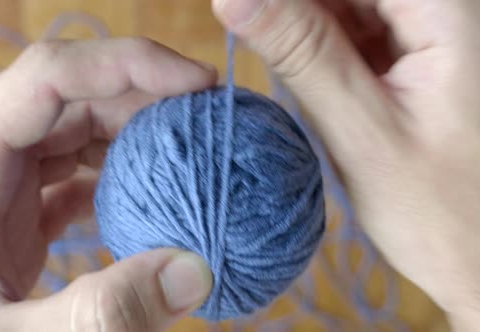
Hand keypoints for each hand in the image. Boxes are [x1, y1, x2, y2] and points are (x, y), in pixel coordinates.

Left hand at [0, 38, 214, 330]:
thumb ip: (97, 313)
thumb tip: (193, 271)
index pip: (46, 79)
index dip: (125, 65)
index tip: (196, 82)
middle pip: (71, 99)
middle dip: (144, 97)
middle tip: (207, 119)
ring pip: (74, 130)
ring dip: (133, 134)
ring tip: (188, 150)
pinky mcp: (13, 211)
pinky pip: (71, 172)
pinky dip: (116, 173)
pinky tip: (150, 190)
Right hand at [213, 0, 479, 329]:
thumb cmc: (441, 212)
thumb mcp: (361, 131)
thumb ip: (300, 54)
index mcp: (449, 12)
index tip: (233, 9)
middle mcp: (448, 11)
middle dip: (293, 12)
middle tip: (248, 36)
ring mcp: (432, 31)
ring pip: (347, 6)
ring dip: (302, 27)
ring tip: (279, 65)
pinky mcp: (415, 55)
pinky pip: (356, 30)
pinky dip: (321, 46)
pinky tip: (303, 70)